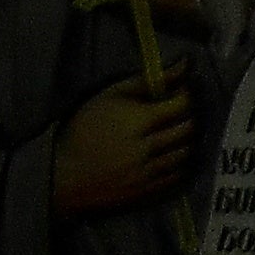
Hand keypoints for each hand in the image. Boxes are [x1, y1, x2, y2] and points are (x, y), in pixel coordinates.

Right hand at [50, 73, 199, 218]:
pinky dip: (179, 162)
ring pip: (185, 153)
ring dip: (186, 140)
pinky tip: (168, 153)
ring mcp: (150, 170)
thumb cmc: (84, 128)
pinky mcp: (149, 189)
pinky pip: (177, 174)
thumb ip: (145, 81)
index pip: (180, 105)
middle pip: (187, 130)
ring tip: (175, 132)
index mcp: (137, 120)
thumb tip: (183, 65)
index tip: (182, 91)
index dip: (186, 95)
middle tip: (181, 112)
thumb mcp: (108, 96)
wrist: (65, 172)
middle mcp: (147, 147)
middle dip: (189, 117)